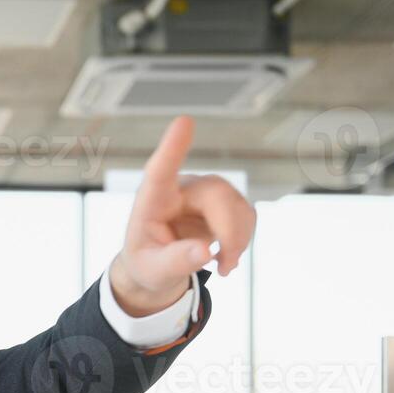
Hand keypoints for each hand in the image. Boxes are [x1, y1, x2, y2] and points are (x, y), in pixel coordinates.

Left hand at [111, 115, 255, 315]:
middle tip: (226, 266)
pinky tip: (226, 254)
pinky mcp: (223, 201)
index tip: (183, 122)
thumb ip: (175, 262)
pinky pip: (246, 213)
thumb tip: (205, 252)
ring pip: (236, 203)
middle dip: (229, 231)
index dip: (173, 147)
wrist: (158, 265)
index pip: (161, 170)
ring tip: (224, 265)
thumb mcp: (153, 271)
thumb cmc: (147, 262)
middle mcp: (180, 188)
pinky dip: (244, 238)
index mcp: (152, 200)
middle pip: (216, 194)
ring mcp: (204, 192)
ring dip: (239, 239)